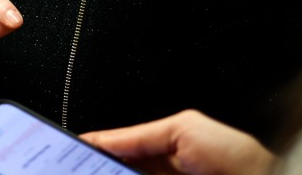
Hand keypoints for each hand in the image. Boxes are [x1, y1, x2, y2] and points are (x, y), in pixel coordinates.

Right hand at [80, 110, 275, 174]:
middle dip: (94, 166)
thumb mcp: (181, 130)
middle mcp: (162, 172)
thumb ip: (137, 136)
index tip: (67, 152)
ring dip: (104, 173)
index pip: (116, 149)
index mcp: (164, 149)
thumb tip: (100, 141)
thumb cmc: (235, 155)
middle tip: (71, 167)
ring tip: (82, 172)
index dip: (91, 150)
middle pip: (116, 169)